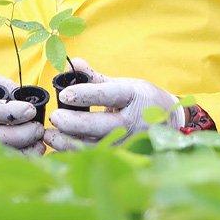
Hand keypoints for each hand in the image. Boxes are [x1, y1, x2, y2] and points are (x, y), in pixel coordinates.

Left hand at [44, 58, 183, 150]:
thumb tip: (73, 63)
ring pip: (95, 146)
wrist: (170, 123)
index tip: (65, 94)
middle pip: (100, 125)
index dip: (86, 94)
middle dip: (74, 123)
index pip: (108, 95)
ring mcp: (127, 142)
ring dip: (69, 142)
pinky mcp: (122, 156)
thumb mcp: (125, 85)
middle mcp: (131, 122)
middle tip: (54, 117)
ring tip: (50, 136)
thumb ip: (96, 78)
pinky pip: (95, 157)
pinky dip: (75, 154)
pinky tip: (58, 149)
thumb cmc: (143, 100)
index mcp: (133, 97)